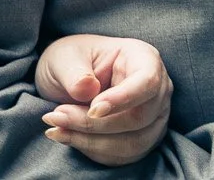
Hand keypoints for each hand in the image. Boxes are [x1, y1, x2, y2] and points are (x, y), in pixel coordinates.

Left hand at [36, 34, 173, 166]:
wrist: (67, 80)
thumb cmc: (71, 61)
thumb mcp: (64, 57)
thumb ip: (74, 72)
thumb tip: (87, 88)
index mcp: (143, 58)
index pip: (147, 82)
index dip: (123, 99)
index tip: (92, 109)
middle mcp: (156, 90)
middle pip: (138, 118)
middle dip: (94, 124)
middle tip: (57, 116)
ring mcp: (153, 118)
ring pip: (132, 143)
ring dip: (90, 141)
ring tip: (57, 128)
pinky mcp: (142, 140)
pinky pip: (123, 156)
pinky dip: (92, 150)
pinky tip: (67, 136)